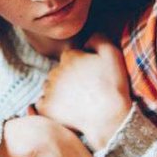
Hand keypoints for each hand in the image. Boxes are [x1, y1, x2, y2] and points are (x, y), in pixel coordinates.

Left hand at [38, 33, 131, 150]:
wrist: (109, 118)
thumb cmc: (113, 86)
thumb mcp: (112, 54)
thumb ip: (98, 38)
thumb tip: (87, 39)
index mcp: (69, 56)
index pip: (71, 57)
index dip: (82, 66)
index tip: (92, 77)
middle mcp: (55, 70)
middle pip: (59, 71)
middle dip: (69, 78)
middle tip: (86, 90)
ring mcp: (48, 89)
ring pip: (50, 86)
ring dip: (59, 91)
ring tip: (77, 101)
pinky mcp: (45, 107)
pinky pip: (43, 103)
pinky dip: (52, 105)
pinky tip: (66, 110)